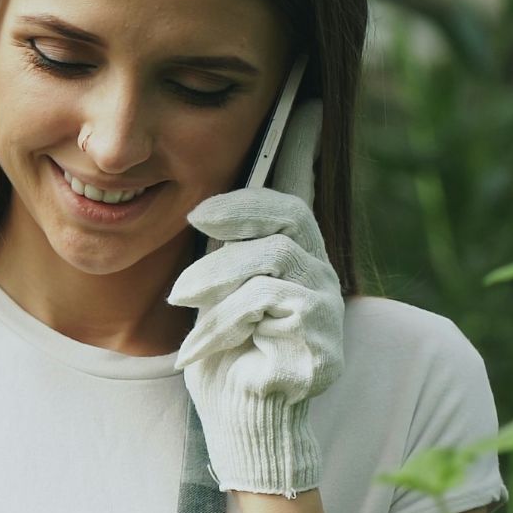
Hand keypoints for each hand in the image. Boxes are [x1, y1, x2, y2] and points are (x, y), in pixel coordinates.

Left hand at [166, 103, 342, 496]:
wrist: (239, 425)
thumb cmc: (220, 358)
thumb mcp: (208, 289)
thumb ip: (216, 245)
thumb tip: (199, 193)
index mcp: (290, 253)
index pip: (297, 186)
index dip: (301, 138)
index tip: (301, 86)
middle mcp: (318, 272)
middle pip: (286, 213)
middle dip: (235, 210)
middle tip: (195, 217)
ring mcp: (327, 308)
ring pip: (270, 260)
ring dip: (216, 279)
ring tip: (185, 303)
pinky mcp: (322, 345)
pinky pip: (268, 305)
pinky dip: (223, 323)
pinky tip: (202, 349)